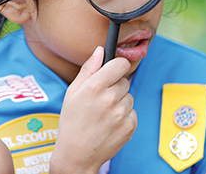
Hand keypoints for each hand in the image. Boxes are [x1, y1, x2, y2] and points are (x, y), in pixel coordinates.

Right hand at [50, 47, 136, 173]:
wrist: (77, 155)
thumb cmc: (72, 122)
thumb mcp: (72, 92)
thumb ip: (88, 69)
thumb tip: (100, 50)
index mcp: (94, 86)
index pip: (120, 64)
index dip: (118, 65)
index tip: (116, 69)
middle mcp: (109, 98)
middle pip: (125, 81)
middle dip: (115, 87)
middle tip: (101, 99)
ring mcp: (121, 114)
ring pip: (129, 97)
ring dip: (120, 102)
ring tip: (104, 114)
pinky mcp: (129, 127)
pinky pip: (132, 113)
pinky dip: (124, 117)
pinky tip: (110, 124)